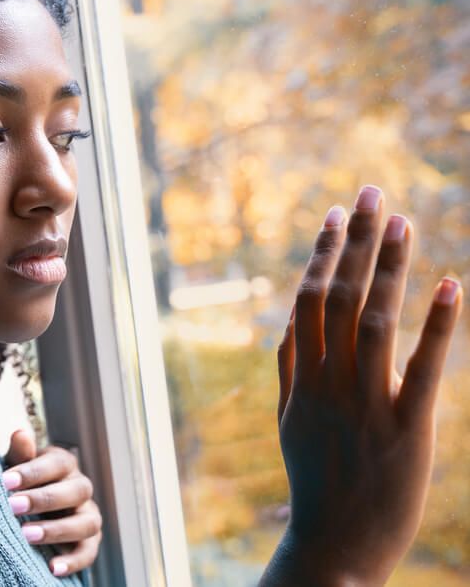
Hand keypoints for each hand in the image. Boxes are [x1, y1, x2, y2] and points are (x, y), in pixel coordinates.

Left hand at [1, 429, 102, 576]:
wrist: (30, 507)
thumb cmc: (20, 482)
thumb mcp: (15, 465)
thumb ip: (19, 453)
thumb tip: (21, 434)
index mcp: (64, 464)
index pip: (57, 463)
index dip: (33, 472)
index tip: (5, 481)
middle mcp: (80, 487)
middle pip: (75, 491)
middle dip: (43, 499)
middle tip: (13, 506)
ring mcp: (88, 514)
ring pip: (86, 522)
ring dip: (57, 530)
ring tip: (27, 535)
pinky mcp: (89, 541)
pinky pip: (88, 552)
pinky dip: (73, 561)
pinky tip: (52, 568)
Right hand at [261, 185, 462, 586]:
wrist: (335, 546)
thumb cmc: (315, 481)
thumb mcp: (290, 422)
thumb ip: (289, 369)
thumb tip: (288, 320)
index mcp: (302, 379)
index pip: (310, 301)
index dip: (323, 254)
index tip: (334, 213)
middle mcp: (329, 383)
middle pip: (340, 297)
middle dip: (355, 241)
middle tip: (370, 192)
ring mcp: (365, 404)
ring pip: (374, 320)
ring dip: (387, 267)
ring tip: (401, 220)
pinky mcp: (406, 429)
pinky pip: (422, 369)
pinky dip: (436, 324)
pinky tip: (450, 284)